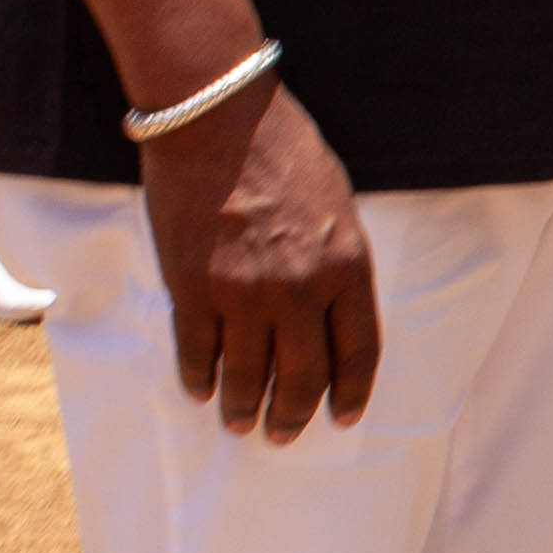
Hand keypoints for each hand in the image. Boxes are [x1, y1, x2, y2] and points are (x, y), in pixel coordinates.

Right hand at [142, 74, 379, 439]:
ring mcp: (245, 294)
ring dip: (243, 408)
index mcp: (348, 266)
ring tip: (238, 422)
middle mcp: (302, 290)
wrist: (217, 119)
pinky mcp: (193, 289)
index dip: (350, 393)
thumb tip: (327, 309)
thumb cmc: (281, 151)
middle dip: (293, 415)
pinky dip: (198, 378)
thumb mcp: (336, 205)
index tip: (342, 417)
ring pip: (247, 377)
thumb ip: (337, 261)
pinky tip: (199, 389)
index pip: (358, 352)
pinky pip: (197, 354)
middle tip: (282, 433)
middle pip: (303, 378)